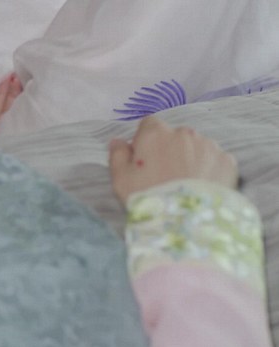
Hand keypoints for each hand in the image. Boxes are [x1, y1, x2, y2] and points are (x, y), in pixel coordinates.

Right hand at [109, 116, 237, 205]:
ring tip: (187, 184)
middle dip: (171, 149)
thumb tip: (118, 141)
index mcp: (155, 134)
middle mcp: (184, 133)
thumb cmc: (147, 198)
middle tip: (166, 175)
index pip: (149, 124)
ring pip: (198, 146)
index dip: (145, 141)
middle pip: (175, 135)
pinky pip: (216, 160)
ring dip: (192, 158)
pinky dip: (211, 170)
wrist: (186, 222)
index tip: (144, 159)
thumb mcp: (120, 179)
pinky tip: (204, 187)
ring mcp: (209, 146)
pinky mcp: (228, 162)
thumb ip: (117, 155)